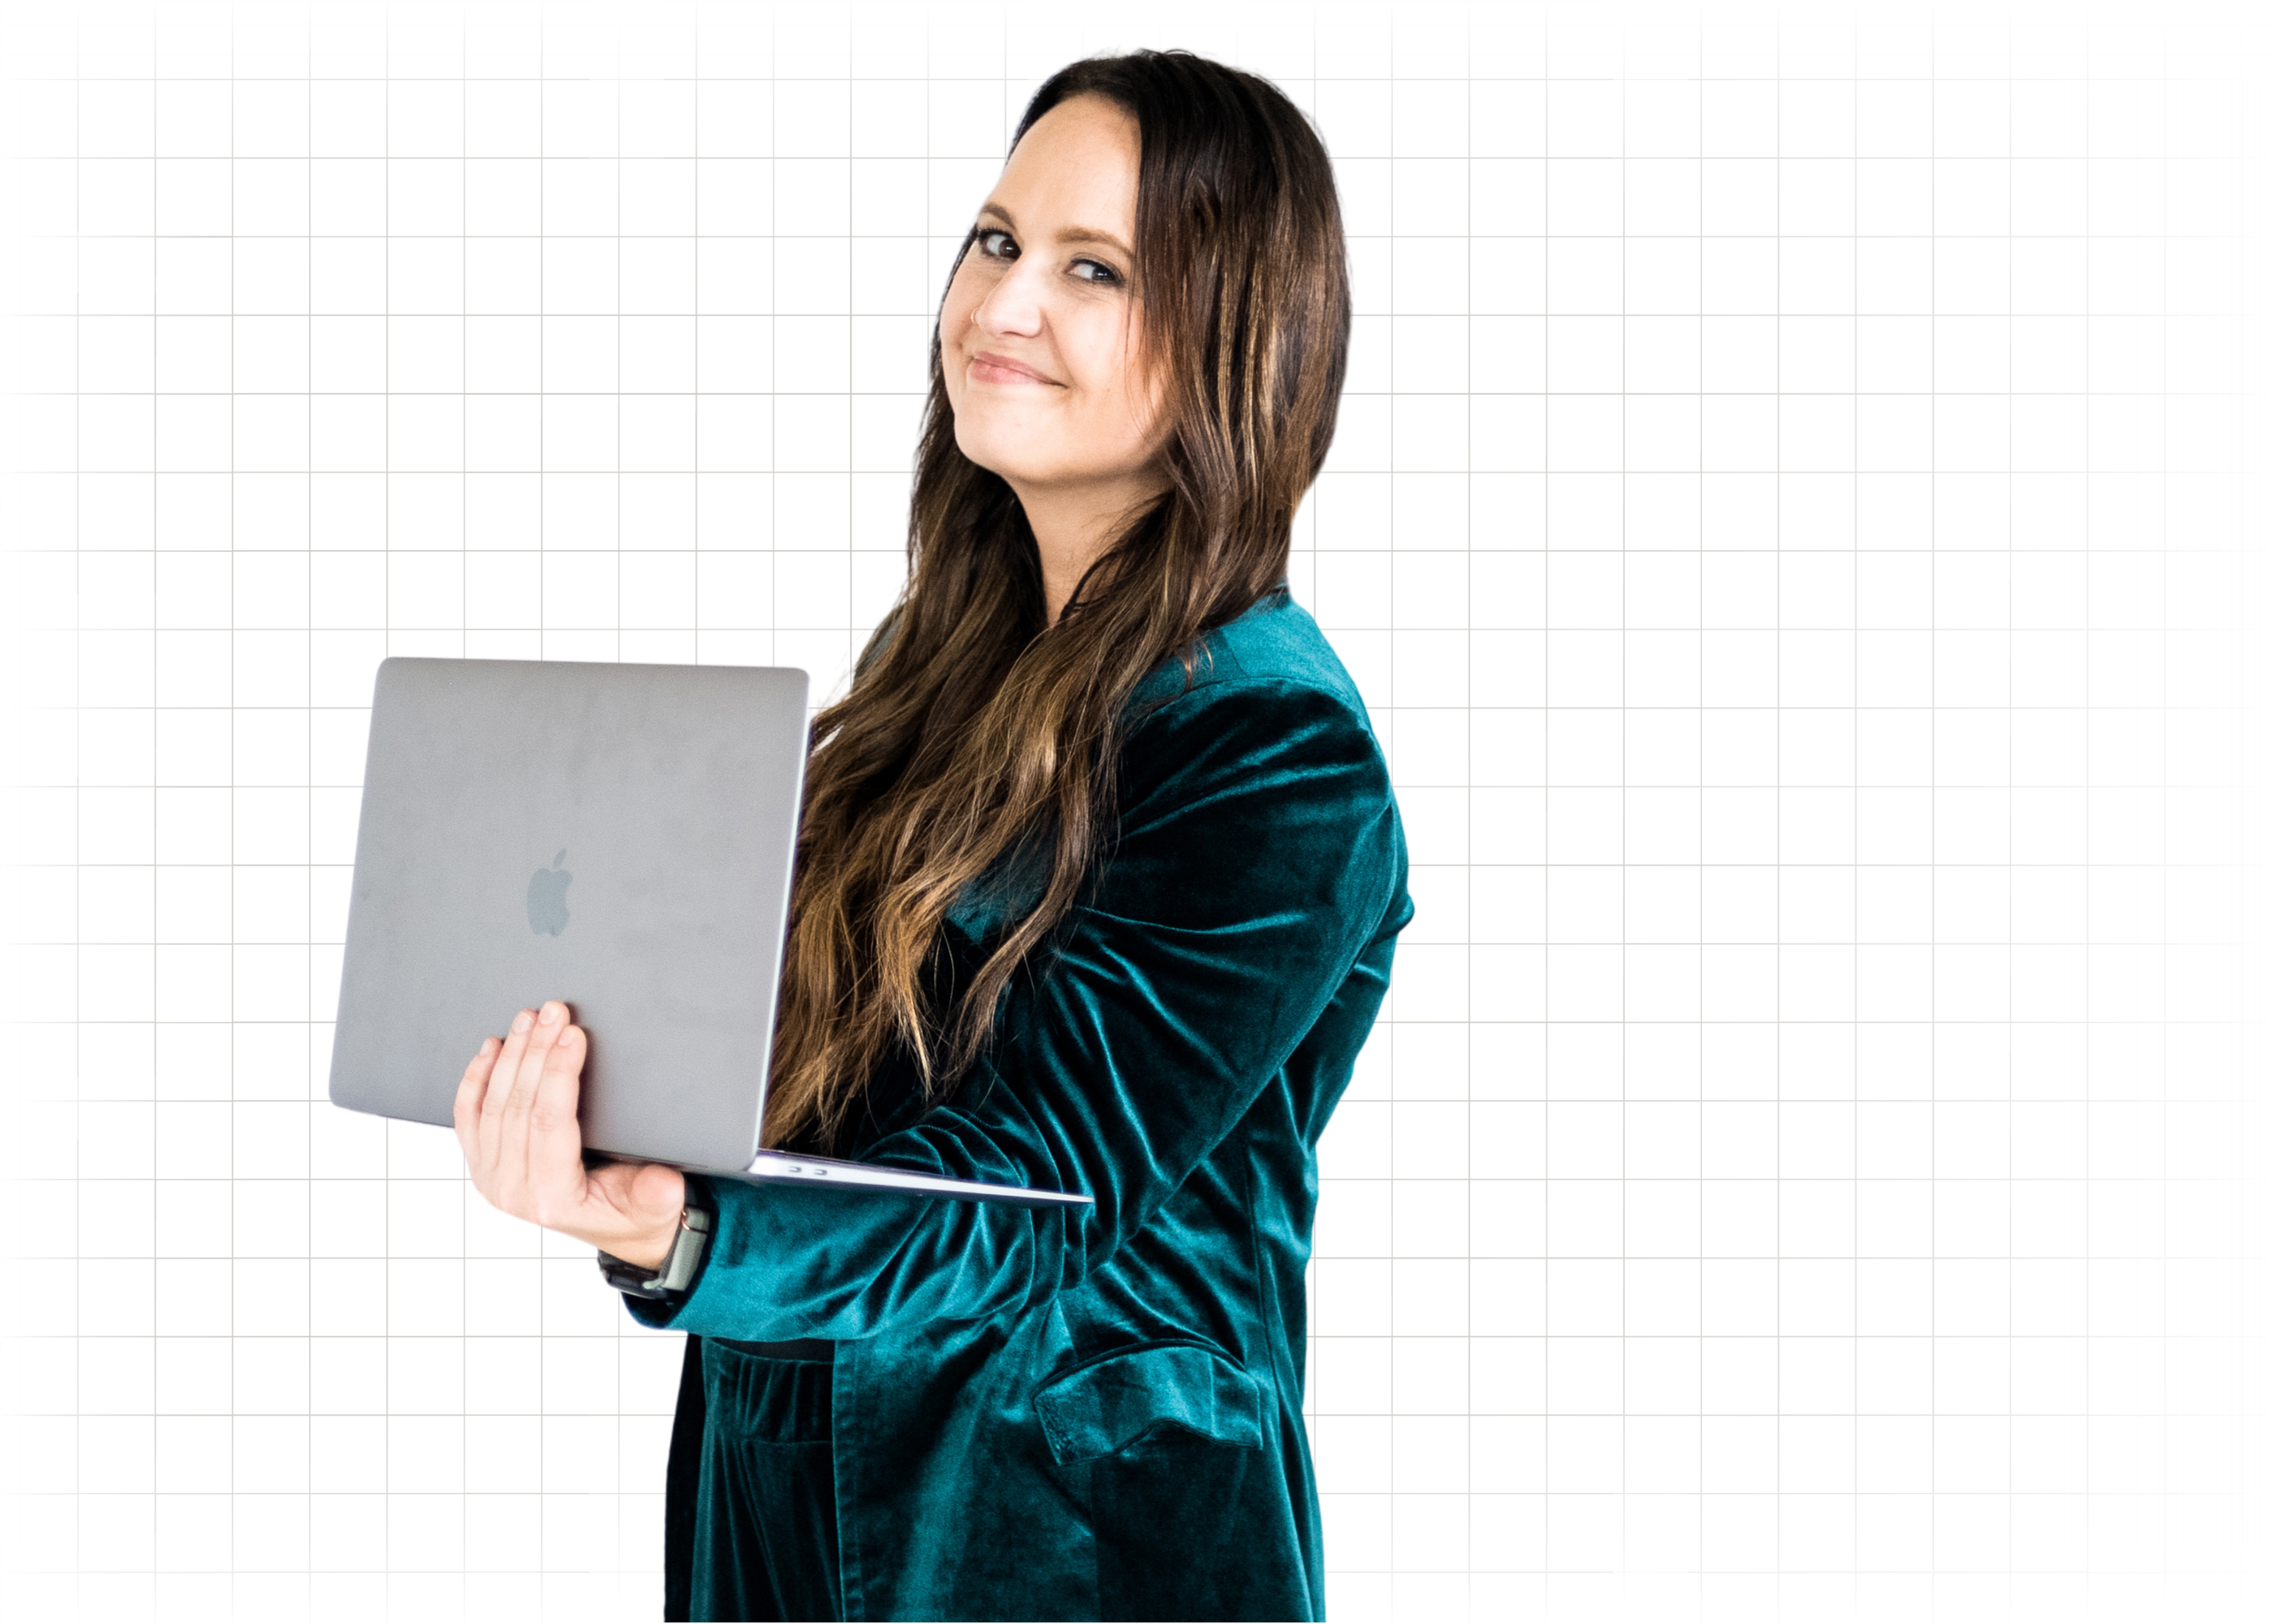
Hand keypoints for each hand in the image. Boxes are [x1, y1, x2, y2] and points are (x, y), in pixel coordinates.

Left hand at [453, 999, 688, 1271]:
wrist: (613, 1228)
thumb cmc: (636, 1210)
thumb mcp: (657, 1207)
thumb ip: (658, 1196)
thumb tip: (665, 1183)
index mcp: (553, 1199)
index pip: (549, 1124)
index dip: (559, 1075)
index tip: (573, 1035)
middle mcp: (512, 1191)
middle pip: (517, 1106)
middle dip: (536, 1052)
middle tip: (553, 1012)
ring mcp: (492, 1177)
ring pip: (492, 1104)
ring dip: (512, 1055)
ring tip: (529, 1018)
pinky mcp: (483, 1163)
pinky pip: (469, 1115)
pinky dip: (476, 1077)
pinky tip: (491, 1048)